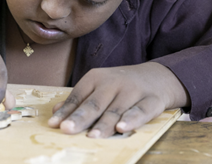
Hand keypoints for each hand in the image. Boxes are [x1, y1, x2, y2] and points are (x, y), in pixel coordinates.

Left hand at [48, 62, 188, 137]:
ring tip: (92, 136)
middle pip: (95, 103)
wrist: (156, 76)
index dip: (66, 111)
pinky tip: (122, 128)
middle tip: (67, 129)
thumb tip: (55, 112)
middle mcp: (114, 82)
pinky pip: (141, 111)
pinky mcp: (152, 100)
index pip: (78, 96)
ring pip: (116, 109)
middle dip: (80, 117)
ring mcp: (133, 91)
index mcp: (96, 78)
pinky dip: (132, 119)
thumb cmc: (120, 86)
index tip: (54, 124)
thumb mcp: (98, 87)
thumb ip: (78, 100)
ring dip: (104, 124)